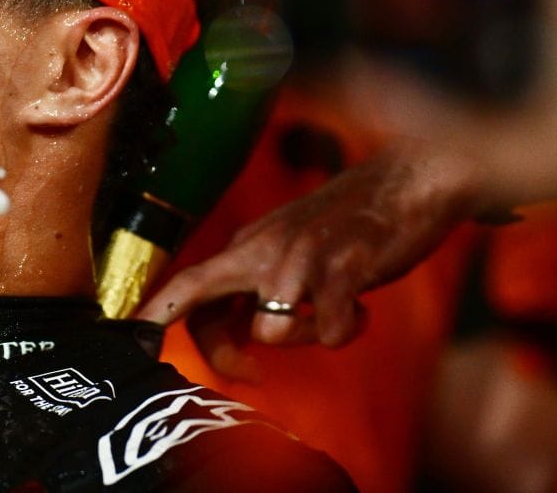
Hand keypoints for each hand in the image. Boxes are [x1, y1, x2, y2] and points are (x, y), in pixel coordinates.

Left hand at [137, 140, 483, 373]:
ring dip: (306, 337)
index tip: (149, 343)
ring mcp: (300, 256)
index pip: (188, 280)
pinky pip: (328, 332)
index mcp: (248, 243)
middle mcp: (263, 247)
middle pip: (200, 291)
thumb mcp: (289, 247)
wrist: (406, 181)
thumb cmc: (349, 223)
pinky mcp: (341, 268)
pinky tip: (361, 307)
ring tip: (332, 314)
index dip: (162, 315)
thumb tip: (230, 338)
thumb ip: (258, 285)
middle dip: (215, 349)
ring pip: (271, 330)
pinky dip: (347, 330)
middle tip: (249, 375)